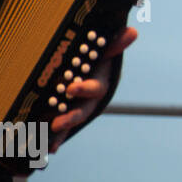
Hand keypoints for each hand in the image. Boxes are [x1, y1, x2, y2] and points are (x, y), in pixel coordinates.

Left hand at [49, 27, 137, 153]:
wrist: (83, 70)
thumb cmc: (95, 60)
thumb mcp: (102, 52)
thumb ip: (114, 45)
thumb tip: (133, 31)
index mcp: (99, 83)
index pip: (95, 87)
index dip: (85, 88)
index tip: (72, 88)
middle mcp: (89, 100)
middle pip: (83, 110)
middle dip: (71, 117)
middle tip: (58, 122)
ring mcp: (77, 109)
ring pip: (70, 121)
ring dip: (61, 130)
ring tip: (49, 137)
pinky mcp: (66, 117)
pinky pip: (61, 131)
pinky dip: (55, 140)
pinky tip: (48, 149)